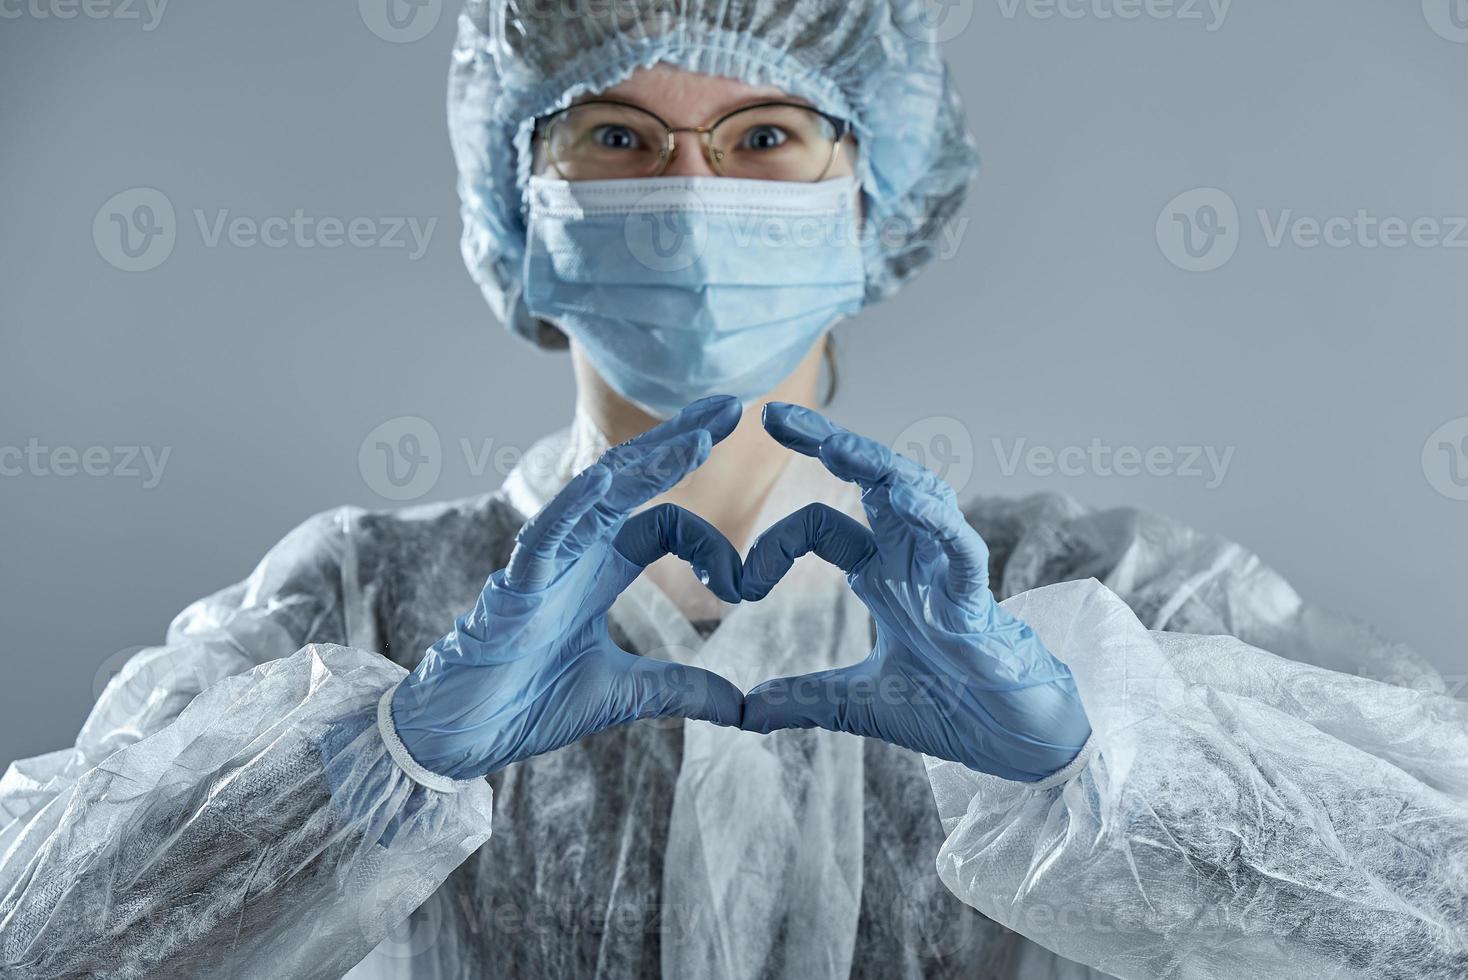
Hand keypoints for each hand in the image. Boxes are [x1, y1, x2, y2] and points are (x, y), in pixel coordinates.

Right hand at [390, 396, 746, 780]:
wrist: (462, 733)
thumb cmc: (527, 702)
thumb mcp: (626, 694)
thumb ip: (682, 689)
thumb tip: (742, 709)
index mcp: (603, 569)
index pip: (666, 522)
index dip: (711, 545)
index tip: (745, 587)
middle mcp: (577, 553)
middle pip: (633, 481)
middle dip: (680, 442)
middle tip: (732, 405)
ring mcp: (545, 565)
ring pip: (597, 495)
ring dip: (646, 464)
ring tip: (694, 437)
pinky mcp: (514, 588)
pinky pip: (543, 537)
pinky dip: (571, 507)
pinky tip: (603, 478)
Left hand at [738, 404, 1091, 781]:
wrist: (1010, 739)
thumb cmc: (950, 705)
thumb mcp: (858, 702)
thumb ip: (804, 698)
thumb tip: (746, 712)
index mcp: (881, 572)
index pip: (820, 526)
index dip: (772, 547)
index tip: (736, 587)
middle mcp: (910, 557)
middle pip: (870, 481)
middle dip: (827, 443)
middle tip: (774, 414)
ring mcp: (944, 571)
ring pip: (917, 494)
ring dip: (878, 467)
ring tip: (835, 444)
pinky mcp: (976, 597)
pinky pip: (960, 546)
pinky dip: (936, 522)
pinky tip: (907, 500)